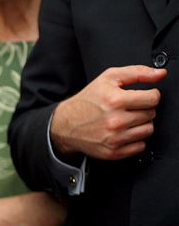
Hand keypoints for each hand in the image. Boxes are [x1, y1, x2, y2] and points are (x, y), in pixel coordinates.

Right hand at [50, 65, 164, 160]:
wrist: (65, 124)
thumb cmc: (87, 101)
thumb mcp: (109, 78)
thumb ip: (138, 73)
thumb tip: (160, 74)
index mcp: (115, 101)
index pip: (153, 98)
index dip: (150, 95)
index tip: (142, 96)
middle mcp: (115, 121)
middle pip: (151, 114)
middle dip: (144, 109)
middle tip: (129, 108)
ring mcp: (114, 139)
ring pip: (148, 130)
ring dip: (141, 124)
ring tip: (127, 120)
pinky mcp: (113, 152)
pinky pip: (140, 146)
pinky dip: (135, 140)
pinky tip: (124, 132)